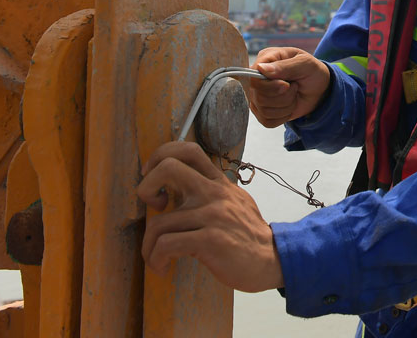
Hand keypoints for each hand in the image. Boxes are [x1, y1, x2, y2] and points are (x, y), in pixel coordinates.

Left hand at [137, 141, 282, 291]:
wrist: (271, 259)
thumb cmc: (247, 235)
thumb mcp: (233, 203)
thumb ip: (210, 193)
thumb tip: (178, 191)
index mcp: (219, 183)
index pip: (189, 150)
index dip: (161, 157)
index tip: (154, 180)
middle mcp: (214, 193)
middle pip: (168, 167)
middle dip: (145, 187)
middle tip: (151, 208)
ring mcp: (212, 215)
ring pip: (158, 222)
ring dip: (148, 246)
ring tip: (155, 256)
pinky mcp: (210, 239)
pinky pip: (166, 245)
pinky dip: (156, 258)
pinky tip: (162, 267)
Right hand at [245, 47, 330, 126]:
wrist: (319, 88)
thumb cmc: (311, 71)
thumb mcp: (304, 63)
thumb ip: (285, 66)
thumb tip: (261, 68)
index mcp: (264, 60)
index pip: (253, 78)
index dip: (270, 86)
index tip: (287, 84)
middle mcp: (257, 78)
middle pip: (259, 97)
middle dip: (284, 96)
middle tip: (294, 87)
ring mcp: (257, 96)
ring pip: (264, 110)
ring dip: (286, 106)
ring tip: (294, 94)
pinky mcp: (262, 111)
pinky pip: (267, 121)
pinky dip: (283, 116)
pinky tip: (290, 106)